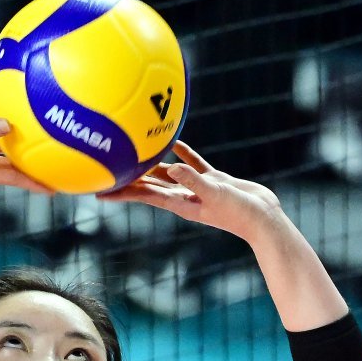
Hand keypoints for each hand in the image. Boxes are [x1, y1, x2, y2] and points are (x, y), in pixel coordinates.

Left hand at [103, 141, 287, 244]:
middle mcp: (184, 195)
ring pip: (169, 173)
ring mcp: (198, 187)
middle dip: (129, 180)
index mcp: (179, 202)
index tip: (98, 191)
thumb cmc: (238, 212)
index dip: (121, 192)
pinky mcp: (213, 179)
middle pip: (149, 185)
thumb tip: (171, 167)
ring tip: (134, 155)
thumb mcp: (214, 194)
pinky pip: (193, 164)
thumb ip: (193, 180)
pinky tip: (174, 142)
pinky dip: (183, 154)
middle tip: (107, 170)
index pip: (143, 195)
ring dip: (153, 165)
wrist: (263, 218)